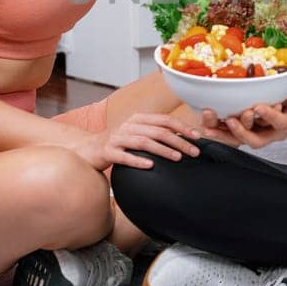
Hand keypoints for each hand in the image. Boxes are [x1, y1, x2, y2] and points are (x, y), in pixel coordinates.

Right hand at [73, 113, 203, 170]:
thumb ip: (155, 133)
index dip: (183, 127)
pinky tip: (150, 166)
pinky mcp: (108, 152)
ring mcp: (117, 138)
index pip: (165, 120)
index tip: (198, 137)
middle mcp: (128, 125)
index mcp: (138, 119)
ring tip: (178, 158)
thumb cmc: (118, 144)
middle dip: (179, 141)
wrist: (88, 150)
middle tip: (194, 152)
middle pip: (158, 131)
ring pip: (144, 142)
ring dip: (163, 150)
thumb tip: (183, 139)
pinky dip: (138, 161)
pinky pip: (125, 156)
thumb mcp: (137, 134)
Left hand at [203, 69, 286, 148]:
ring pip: (239, 139)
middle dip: (243, 131)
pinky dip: (217, 128)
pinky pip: (229, 132)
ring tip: (210, 126)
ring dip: (224, 134)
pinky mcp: (243, 127)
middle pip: (257, 140)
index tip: (258, 107)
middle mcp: (272, 131)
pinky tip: (204, 123)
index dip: (270, 117)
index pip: (281, 123)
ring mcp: (256, 131)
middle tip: (232, 120)